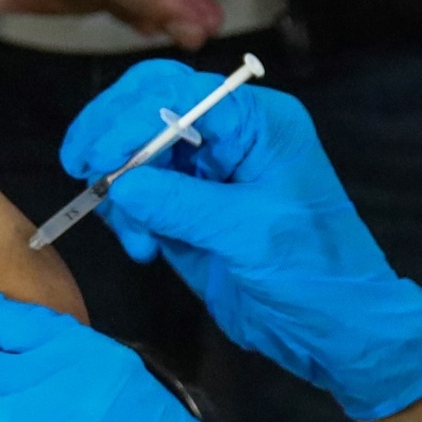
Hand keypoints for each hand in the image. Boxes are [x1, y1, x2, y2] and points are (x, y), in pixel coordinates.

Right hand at [58, 63, 421, 421]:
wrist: (336, 331)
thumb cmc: (315, 275)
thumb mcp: (251, 235)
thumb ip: (184, 205)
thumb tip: (121, 183)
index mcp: (258, 123)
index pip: (178, 91)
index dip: (130, 115)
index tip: (97, 157)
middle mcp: (230, 137)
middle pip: (148, 107)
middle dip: (112, 140)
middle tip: (85, 174)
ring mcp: (207, 174)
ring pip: (136, 154)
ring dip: (121, 192)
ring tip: (139, 241)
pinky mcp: (190, 210)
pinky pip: (141, 196)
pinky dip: (129, 219)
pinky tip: (144, 249)